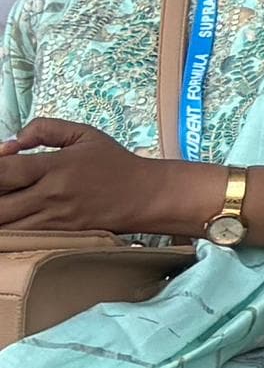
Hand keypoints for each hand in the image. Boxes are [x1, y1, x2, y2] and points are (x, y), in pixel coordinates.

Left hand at [0, 118, 182, 234]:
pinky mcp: (57, 236)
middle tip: (3, 188)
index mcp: (55, 167)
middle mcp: (50, 196)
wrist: (145, 197)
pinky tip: (13, 218)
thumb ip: (45, 129)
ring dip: (0, 213)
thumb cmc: (114, 163)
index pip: (3, 170)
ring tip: (7, 202)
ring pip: (5, 226)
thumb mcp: (84, 134)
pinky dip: (8, 230)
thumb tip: (10, 142)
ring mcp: (53, 220)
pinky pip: (20, 238)